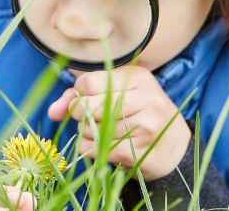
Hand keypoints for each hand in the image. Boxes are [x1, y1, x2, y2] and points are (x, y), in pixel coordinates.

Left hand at [47, 66, 189, 179]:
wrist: (175, 148)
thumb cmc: (140, 114)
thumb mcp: (118, 94)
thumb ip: (80, 96)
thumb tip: (52, 111)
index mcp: (138, 77)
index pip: (87, 82)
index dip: (78, 94)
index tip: (86, 99)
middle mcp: (145, 98)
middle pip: (86, 106)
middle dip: (79, 114)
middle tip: (90, 118)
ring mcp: (145, 126)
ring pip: (87, 130)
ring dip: (86, 133)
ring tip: (104, 132)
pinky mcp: (138, 151)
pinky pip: (93, 149)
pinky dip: (89, 148)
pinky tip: (104, 146)